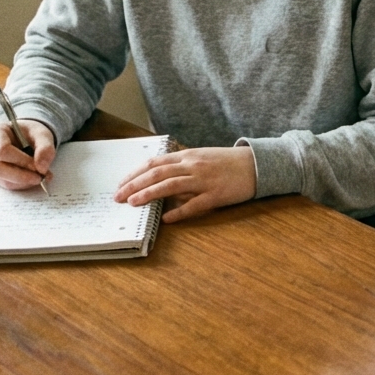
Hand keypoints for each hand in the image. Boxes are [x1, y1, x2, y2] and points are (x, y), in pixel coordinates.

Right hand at [0, 119, 55, 190]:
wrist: (25, 137)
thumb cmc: (30, 134)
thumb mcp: (42, 134)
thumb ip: (45, 148)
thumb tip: (42, 168)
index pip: (2, 150)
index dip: (21, 161)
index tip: (39, 167)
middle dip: (20, 176)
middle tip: (40, 178)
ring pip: (0, 179)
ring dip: (21, 182)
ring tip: (39, 178)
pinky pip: (3, 183)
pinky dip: (19, 184)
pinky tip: (31, 179)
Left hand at [114, 146, 256, 222]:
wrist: (256, 164)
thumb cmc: (227, 162)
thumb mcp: (202, 158)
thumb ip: (181, 168)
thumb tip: (160, 181)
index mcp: (188, 155)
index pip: (154, 163)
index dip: (135, 174)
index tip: (121, 184)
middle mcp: (193, 165)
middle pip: (157, 173)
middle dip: (135, 185)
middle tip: (118, 197)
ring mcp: (204, 180)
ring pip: (171, 185)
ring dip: (149, 194)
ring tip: (133, 203)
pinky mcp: (216, 195)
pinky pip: (195, 205)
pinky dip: (179, 212)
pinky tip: (166, 219)